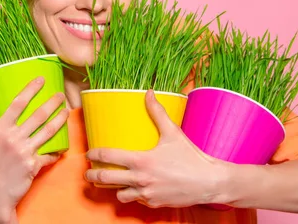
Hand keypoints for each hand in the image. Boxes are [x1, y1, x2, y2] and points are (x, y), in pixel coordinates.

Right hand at [0, 77, 69, 222]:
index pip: (17, 104)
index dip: (30, 89)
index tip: (40, 80)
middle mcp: (13, 139)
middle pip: (38, 116)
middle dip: (52, 103)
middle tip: (61, 94)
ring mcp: (25, 152)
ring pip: (48, 132)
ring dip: (60, 120)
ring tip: (66, 111)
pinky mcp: (34, 166)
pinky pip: (49, 155)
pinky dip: (57, 151)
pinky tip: (63, 145)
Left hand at [85, 90, 228, 207]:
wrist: (209, 182)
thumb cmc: (191, 157)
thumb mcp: (173, 133)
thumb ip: (158, 113)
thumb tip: (149, 93)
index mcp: (142, 160)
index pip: (109, 156)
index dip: (94, 154)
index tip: (89, 153)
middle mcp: (141, 179)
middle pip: (106, 179)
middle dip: (92, 176)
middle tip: (88, 172)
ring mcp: (146, 193)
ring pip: (119, 194)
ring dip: (115, 188)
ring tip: (113, 182)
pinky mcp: (154, 204)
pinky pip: (136, 200)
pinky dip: (134, 194)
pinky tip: (136, 187)